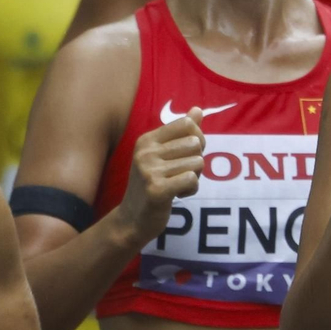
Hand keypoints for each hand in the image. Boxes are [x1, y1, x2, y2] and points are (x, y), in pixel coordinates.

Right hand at [117, 109, 204, 243]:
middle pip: (196, 143)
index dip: (198, 139)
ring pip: (197, 163)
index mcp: (147, 140)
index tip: (188, 155)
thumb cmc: (151, 184)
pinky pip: (192, 179)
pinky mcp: (157, 190)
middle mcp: (146, 152)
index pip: (187, 124)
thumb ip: (181, 132)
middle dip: (196, 161)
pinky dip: (191, 189)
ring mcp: (149, 171)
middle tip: (180, 174)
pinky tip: (178, 194)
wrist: (132, 220)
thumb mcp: (162, 155)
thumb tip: (198, 110)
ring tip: (177, 185)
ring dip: (194, 177)